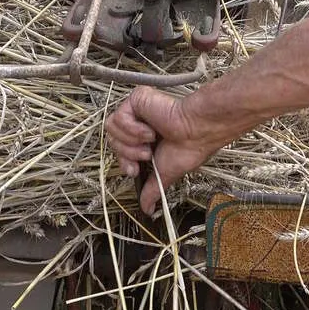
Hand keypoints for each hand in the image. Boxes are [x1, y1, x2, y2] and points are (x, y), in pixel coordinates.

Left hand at [106, 86, 217, 214]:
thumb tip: (148, 210)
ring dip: (131, 141)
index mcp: (143, 140)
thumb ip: (152, 190)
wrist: (197, 131)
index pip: (119, 151)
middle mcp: (138, 124)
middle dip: (128, 153)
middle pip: (112, 141)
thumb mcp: (164, 174)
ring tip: (150, 141)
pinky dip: (133, 129)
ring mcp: (136, 111)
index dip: (124, 162)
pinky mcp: (136, 99)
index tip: (135, 170)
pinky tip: (150, 130)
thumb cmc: (189, 147)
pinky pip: (118, 118)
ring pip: (111, 129)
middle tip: (146, 154)